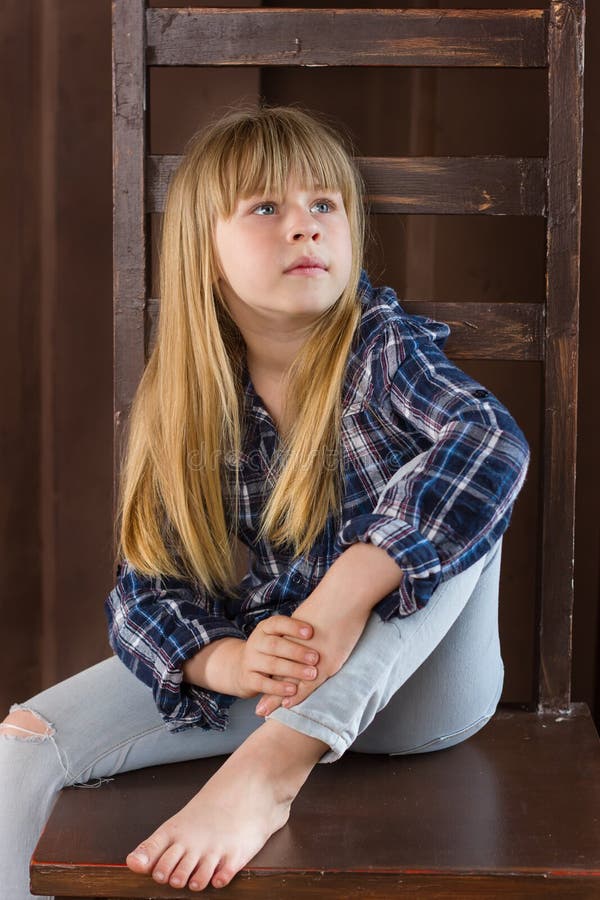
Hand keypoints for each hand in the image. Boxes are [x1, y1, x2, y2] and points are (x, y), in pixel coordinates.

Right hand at [233, 615, 320, 700]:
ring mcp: (250, 660)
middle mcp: (256, 642)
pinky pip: (263, 683)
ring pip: (271, 664)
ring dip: (292, 670)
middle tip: (316, 658)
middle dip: (297, 652)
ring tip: (311, 674)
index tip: (311, 631)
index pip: (277, 623)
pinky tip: (293, 690)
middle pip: (275, 645)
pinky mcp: (248, 679)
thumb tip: (324, 627)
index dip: (293, 627)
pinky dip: (278, 688)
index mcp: (265, 628)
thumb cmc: (272, 651)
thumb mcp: (279, 637)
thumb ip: (295, 635)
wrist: (242, 667)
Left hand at [255, 589, 370, 716]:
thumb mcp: (315, 611)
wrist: (347, 594)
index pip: (277, 658)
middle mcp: (297, 647)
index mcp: (293, 635)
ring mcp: (311, 656)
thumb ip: (307, 622)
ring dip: (277, 698)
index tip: (260, 686)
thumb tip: (307, 623)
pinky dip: (298, 694)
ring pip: (289, 681)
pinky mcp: (326, 662)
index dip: (269, 674)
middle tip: (258, 709)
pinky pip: (308, 682)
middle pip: (278, 673)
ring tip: (263, 712)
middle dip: (268, 690)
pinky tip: (287, 705)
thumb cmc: (336, 597)